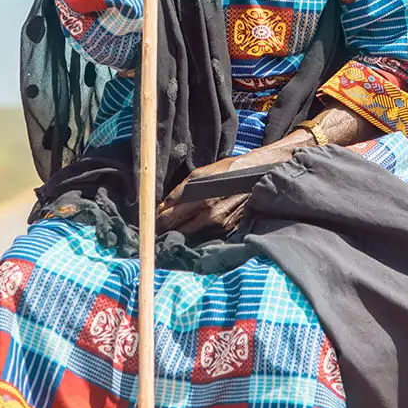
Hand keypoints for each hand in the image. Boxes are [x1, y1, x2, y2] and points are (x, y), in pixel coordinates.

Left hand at [155, 136, 308, 237]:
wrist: (261, 177)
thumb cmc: (230, 171)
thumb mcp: (203, 173)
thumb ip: (182, 189)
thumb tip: (163, 204)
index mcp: (199, 198)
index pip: (167, 216)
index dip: (154, 220)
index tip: (146, 221)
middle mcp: (208, 215)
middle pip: (175, 230)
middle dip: (162, 230)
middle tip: (152, 229)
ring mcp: (218, 225)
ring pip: (189, 235)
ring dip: (177, 233)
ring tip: (169, 230)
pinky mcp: (227, 230)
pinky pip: (204, 236)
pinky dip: (194, 234)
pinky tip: (190, 230)